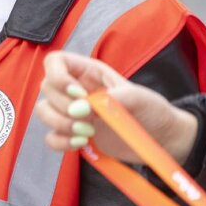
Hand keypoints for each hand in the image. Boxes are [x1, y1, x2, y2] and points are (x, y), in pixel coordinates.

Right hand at [35, 51, 197, 162]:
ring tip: (87, 133)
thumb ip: (113, 98)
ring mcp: (72, 113)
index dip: (58, 76)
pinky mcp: (72, 135)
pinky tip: (80, 144)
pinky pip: (51, 137)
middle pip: (46, 88)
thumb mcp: (139, 97)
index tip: (78, 94)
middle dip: (63, 105)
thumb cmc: (153, 110)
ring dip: (60, 123)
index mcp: (88, 73)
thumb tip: (85, 106)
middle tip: (88, 118)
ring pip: (43, 112)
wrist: (162, 139)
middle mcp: (75, 90)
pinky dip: (60, 142)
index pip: (55, 61)